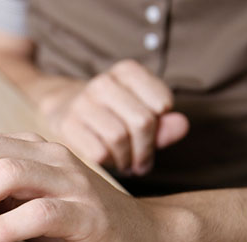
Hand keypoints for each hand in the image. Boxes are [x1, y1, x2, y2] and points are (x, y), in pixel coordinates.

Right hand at [39, 60, 188, 175]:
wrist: (64, 108)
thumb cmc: (113, 115)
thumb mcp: (142, 113)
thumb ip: (165, 124)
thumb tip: (183, 126)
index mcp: (127, 71)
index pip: (161, 103)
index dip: (161, 126)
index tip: (154, 135)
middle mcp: (103, 82)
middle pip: (141, 122)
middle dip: (146, 149)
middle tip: (143, 163)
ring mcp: (82, 103)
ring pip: (118, 138)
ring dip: (128, 160)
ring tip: (128, 165)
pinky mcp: (67, 125)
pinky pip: (98, 152)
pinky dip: (109, 163)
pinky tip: (110, 163)